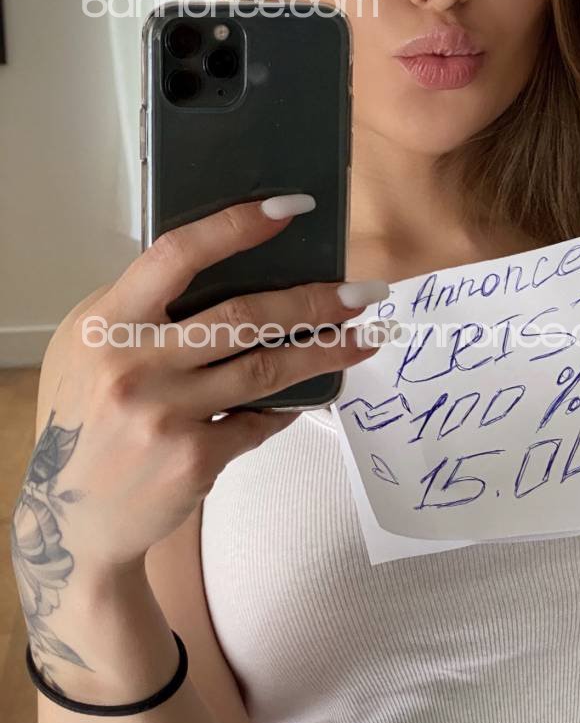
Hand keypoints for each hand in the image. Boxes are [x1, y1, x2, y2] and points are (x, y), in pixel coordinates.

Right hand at [14, 198, 391, 583]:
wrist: (71, 515)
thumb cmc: (85, 416)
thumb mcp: (87, 348)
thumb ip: (139, 308)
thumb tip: (223, 265)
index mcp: (106, 323)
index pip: (177, 256)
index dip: (237, 226)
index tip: (290, 208)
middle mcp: (134, 364)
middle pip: (243, 316)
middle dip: (315, 301)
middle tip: (363, 292)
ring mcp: (165, 414)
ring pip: (266, 368)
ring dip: (326, 350)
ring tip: (365, 337)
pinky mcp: (194, 458)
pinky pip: (260, 419)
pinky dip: (289, 404)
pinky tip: (314, 391)